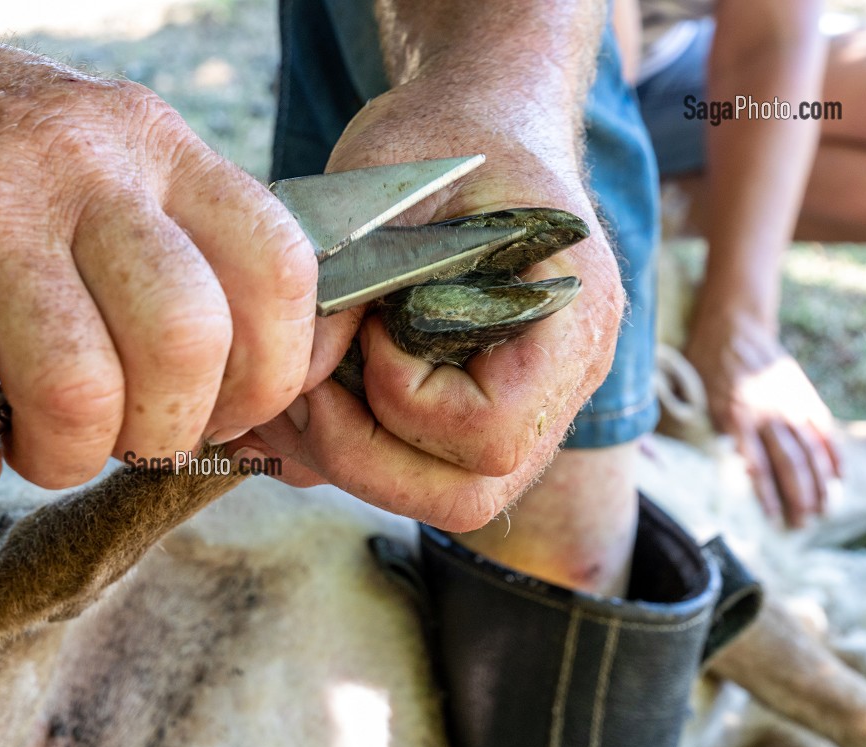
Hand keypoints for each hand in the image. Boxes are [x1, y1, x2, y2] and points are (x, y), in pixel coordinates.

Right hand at [0, 6, 316, 504]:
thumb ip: (172, 247)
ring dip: (64, 459)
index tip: (216, 409)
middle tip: (117, 435)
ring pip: (77, 388)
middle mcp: (80, 169)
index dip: (269, 375)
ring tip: (32, 443)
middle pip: (187, 341)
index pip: (278, 272)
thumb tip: (228, 387)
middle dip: (164, 432)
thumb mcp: (99, 156)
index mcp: (154, 146)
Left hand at [241, 80, 624, 530]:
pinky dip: (342, 455)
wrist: (481, 127)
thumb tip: (299, 374)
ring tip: (295, 394)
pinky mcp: (474, 418)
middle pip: (467, 496)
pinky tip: (299, 404)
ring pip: (438, 499)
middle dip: (361, 456)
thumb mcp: (389, 179)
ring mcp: (525, 412)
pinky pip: (415, 477)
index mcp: (570, 322)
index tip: (369, 326)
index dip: (406, 399)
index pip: (492, 433)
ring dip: (348, 461)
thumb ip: (349, 268)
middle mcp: (563, 386)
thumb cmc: (447, 138)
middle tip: (305, 390)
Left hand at [684, 309, 839, 526]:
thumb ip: (699, 429)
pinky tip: (839, 476)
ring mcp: (789, 402)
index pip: (756, 463)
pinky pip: (822, 428)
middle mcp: (767, 411)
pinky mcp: (803, 393)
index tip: (772, 517)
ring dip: (819, 482)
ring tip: (823, 510)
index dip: (765, 492)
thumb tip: (690, 464)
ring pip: (810, 449)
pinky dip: (832, 452)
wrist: (733, 325)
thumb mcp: (691, 396)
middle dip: (797, 496)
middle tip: (801, 525)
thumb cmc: (702, 365)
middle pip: (788, 462)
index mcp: (736, 415)